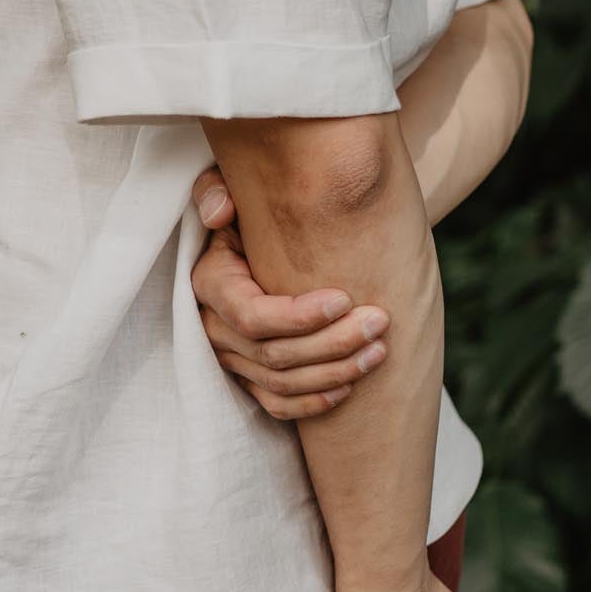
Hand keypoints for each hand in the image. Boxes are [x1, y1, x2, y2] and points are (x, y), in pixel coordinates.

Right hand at [189, 164, 390, 416]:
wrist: (268, 235)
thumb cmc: (256, 208)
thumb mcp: (232, 188)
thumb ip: (217, 187)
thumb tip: (220, 212)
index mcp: (211, 283)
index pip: (252, 316)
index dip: (298, 316)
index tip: (345, 299)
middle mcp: (214, 326)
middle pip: (274, 355)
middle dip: (332, 342)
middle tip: (379, 322)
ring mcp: (230, 357)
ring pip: (280, 383)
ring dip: (334, 372)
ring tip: (379, 350)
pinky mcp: (248, 377)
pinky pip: (276, 404)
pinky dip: (313, 402)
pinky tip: (352, 386)